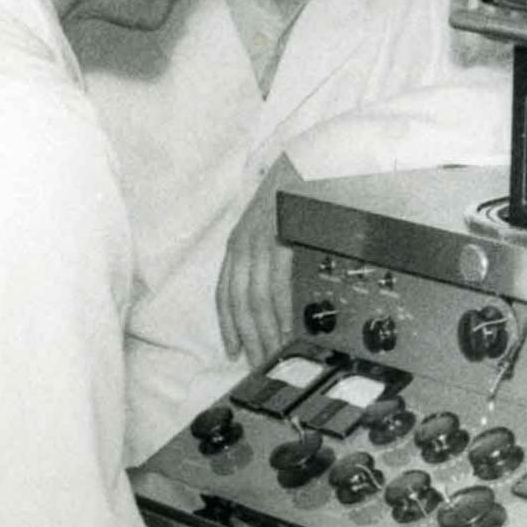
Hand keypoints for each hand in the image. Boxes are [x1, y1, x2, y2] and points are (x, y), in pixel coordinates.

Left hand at [216, 154, 303, 366]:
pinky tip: (289, 326)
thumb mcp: (265, 226)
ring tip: (275, 353)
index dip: (228, 325)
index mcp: (237, 244)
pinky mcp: (279, 240)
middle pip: (240, 303)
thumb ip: (264, 257)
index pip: (225, 294)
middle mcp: (242, 246)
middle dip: (250, 337)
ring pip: (257, 300)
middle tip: (260, 362)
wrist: (302, 164)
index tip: (232, 350)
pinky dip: (282, 310)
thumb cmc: (287, 197)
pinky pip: (278, 284)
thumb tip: (271, 297)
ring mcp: (260, 243)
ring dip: (267, 331)